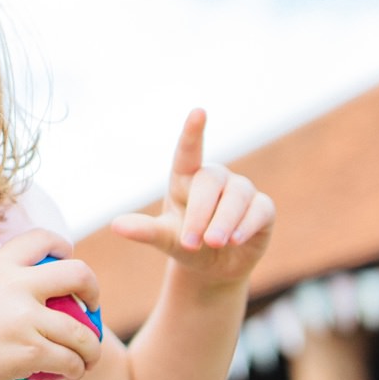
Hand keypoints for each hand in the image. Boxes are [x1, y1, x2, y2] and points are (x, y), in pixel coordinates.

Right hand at [0, 229, 104, 379]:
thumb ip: (3, 284)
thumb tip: (34, 284)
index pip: (41, 238)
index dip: (63, 245)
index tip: (69, 260)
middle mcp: (16, 285)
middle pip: (79, 274)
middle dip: (95, 291)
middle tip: (93, 309)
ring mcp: (24, 319)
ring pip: (82, 330)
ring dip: (92, 347)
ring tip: (89, 357)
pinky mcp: (29, 351)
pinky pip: (69, 360)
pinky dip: (77, 368)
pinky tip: (73, 372)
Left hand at [109, 109, 273, 287]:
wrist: (213, 267)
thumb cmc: (186, 244)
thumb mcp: (165, 239)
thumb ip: (144, 231)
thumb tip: (115, 225)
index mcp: (186, 178)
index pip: (188, 151)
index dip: (193, 132)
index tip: (198, 112)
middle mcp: (215, 178)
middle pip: (210, 181)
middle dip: (201, 212)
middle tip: (193, 242)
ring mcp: (241, 191)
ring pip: (237, 195)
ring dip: (224, 221)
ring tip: (214, 243)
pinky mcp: (262, 208)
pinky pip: (259, 209)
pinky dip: (246, 225)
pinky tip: (236, 240)